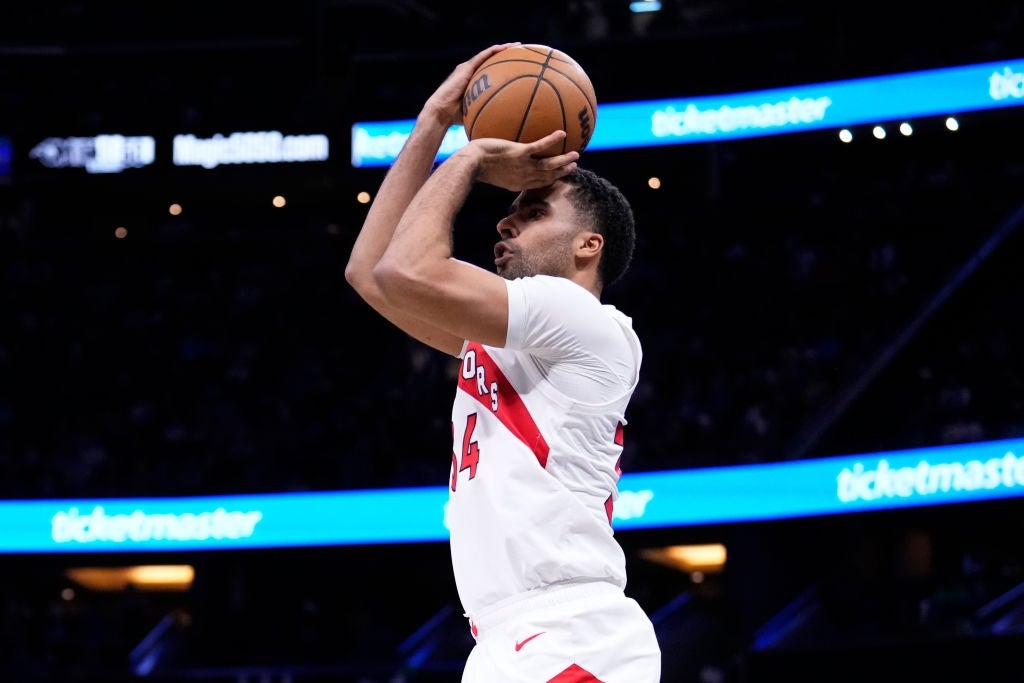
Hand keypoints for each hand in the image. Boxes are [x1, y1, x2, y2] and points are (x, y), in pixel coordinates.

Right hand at [421, 43, 520, 127]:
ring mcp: (468, 68)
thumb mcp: (475, 112)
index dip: (504, 66)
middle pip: (491, 60)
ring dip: (504, 49)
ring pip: (489, 54)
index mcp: (472, 80)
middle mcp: (470, 72)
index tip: (519, 65)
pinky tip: (505, 48)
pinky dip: (494, 51)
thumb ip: (486, 111)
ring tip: (518, 45)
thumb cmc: (455, 117)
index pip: (490, 70)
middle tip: (522, 51)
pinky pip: (483, 56)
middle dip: (507, 54)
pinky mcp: (466, 68)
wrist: (441, 111)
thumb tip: (501, 122)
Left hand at [462, 131, 579, 190]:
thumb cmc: (474, 165)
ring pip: (548, 165)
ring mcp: (522, 166)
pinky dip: (552, 141)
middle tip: (574, 167)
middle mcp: (523, 177)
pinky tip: (562, 133)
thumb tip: (500, 159)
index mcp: (517, 183)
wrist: (470, 163)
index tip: (560, 174)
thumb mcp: (489, 170)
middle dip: (561, 172)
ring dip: (563, 160)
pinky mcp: (519, 154)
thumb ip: (500, 167)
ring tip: (575, 155)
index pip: (538, 183)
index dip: (551, 179)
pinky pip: (539, 147)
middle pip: (548, 176)